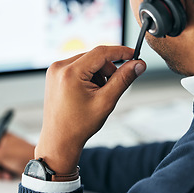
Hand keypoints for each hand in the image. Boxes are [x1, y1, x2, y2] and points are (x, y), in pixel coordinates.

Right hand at [0, 133, 34, 178]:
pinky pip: (0, 170)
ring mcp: (5, 155)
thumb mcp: (2, 154)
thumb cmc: (24, 154)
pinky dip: (2, 174)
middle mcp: (2, 145)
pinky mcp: (9, 163)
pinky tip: (7, 175)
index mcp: (0, 138)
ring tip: (2, 174)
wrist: (37, 164)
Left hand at [35, 46, 145, 177]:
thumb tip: (138, 64)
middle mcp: (59, 67)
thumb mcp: (106, 101)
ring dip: (97, 74)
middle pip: (94, 57)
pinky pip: (78, 66)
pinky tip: (87, 93)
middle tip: (110, 89)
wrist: (59, 140)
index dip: (120, 52)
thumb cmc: (79, 125)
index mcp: (70, 73)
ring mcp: (55, 70)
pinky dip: (88, 75)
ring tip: (95, 95)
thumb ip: (123, 79)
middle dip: (107, 70)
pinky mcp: (55, 75)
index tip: (134, 55)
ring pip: (87, 62)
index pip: (101, 52)